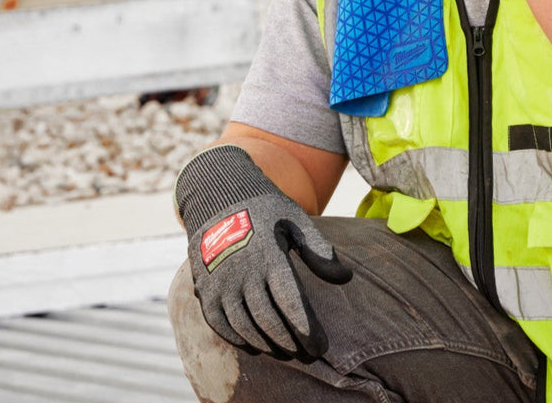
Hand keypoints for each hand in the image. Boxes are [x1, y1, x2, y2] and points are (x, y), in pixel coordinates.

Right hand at [175, 143, 351, 360]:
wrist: (219, 197)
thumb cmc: (266, 210)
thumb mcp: (296, 220)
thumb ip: (319, 251)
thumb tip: (346, 278)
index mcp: (269, 255)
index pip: (291, 303)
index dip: (306, 328)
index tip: (321, 346)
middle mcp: (243, 272)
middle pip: (269, 320)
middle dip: (291, 342)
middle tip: (308, 355)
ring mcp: (221, 283)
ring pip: (245, 327)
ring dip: (267, 345)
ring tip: (287, 351)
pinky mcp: (205, 289)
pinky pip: (221, 325)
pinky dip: (239, 340)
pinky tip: (257, 345)